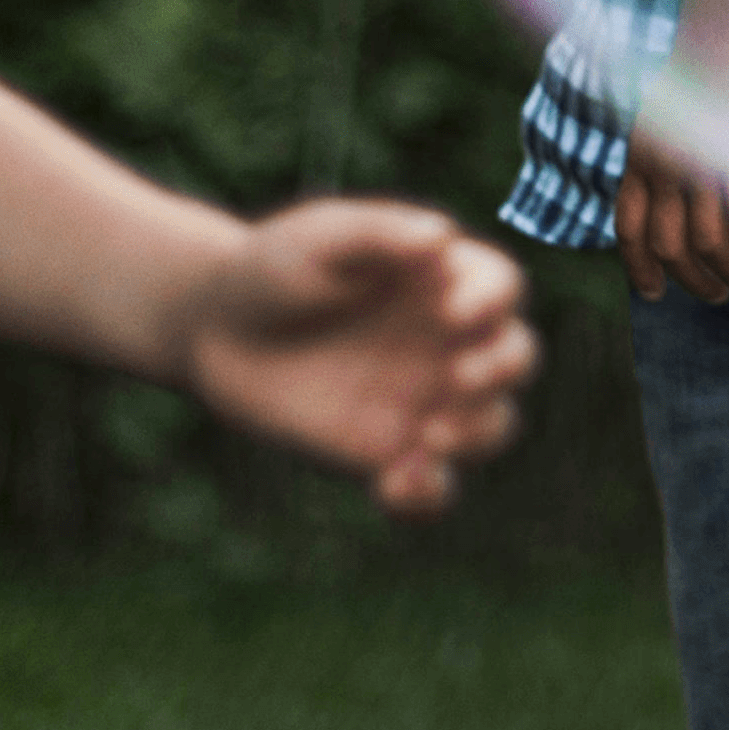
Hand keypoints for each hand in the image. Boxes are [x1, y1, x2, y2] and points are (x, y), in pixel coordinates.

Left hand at [177, 202, 537, 510]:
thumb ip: (379, 232)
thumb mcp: (319, 237)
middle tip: (457, 378)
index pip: (499, 286)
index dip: (492, 300)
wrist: (214, 331)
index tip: (453, 312)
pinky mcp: (390, 455)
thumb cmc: (272, 268)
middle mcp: (448, 342)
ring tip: (430, 436)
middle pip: (514, 357)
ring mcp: (425, 401)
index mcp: (443, 280)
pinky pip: (435, 489)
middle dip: (501, 369)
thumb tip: (441, 238)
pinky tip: (393, 485)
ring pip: (491, 426)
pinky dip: (429, 498)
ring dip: (477, 434)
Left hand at [617, 106, 728, 304]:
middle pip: (669, 247)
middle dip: (695, 281)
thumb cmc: (708, 62)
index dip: (639, 269)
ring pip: (710, 245)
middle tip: (720, 295)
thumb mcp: (667, 112)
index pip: (628, 229)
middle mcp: (662, 166)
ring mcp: (699, 164)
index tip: (655, 293)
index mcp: (639, 155)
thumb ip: (665, 152)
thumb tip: (679, 194)